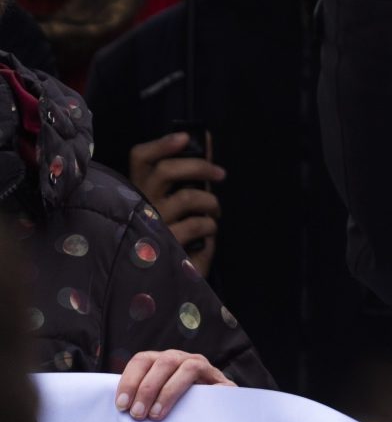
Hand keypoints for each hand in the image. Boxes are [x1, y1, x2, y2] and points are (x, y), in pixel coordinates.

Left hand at [115, 349, 232, 420]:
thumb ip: (139, 400)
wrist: (211, 416)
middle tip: (138, 414)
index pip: (141, 360)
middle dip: (146, 388)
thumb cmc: (174, 411)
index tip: (122, 405)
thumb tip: (114, 411)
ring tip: (156, 415)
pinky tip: (187, 410)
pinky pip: (209, 379)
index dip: (129, 381)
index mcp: (160, 362)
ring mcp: (202, 367)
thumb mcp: (153, 402)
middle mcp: (181, 359)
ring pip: (185, 367)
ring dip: (167, 391)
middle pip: (162, 362)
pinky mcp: (219, 379)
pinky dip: (198, 392)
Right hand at [127, 135, 221, 265]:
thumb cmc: (175, 235)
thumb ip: (190, 176)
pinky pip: (197, 225)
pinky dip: (210, 226)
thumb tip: (207, 141)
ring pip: (186, 196)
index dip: (161, 145)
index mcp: (140, 192)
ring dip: (210, 202)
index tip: (186, 137)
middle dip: (199, 166)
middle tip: (221, 174)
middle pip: (164, 171)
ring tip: (214, 212)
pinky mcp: (164, 247)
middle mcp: (139, 206)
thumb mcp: (181, 203)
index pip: (139, 159)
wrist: (166, 285)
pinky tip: (208, 235)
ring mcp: (149, 227)